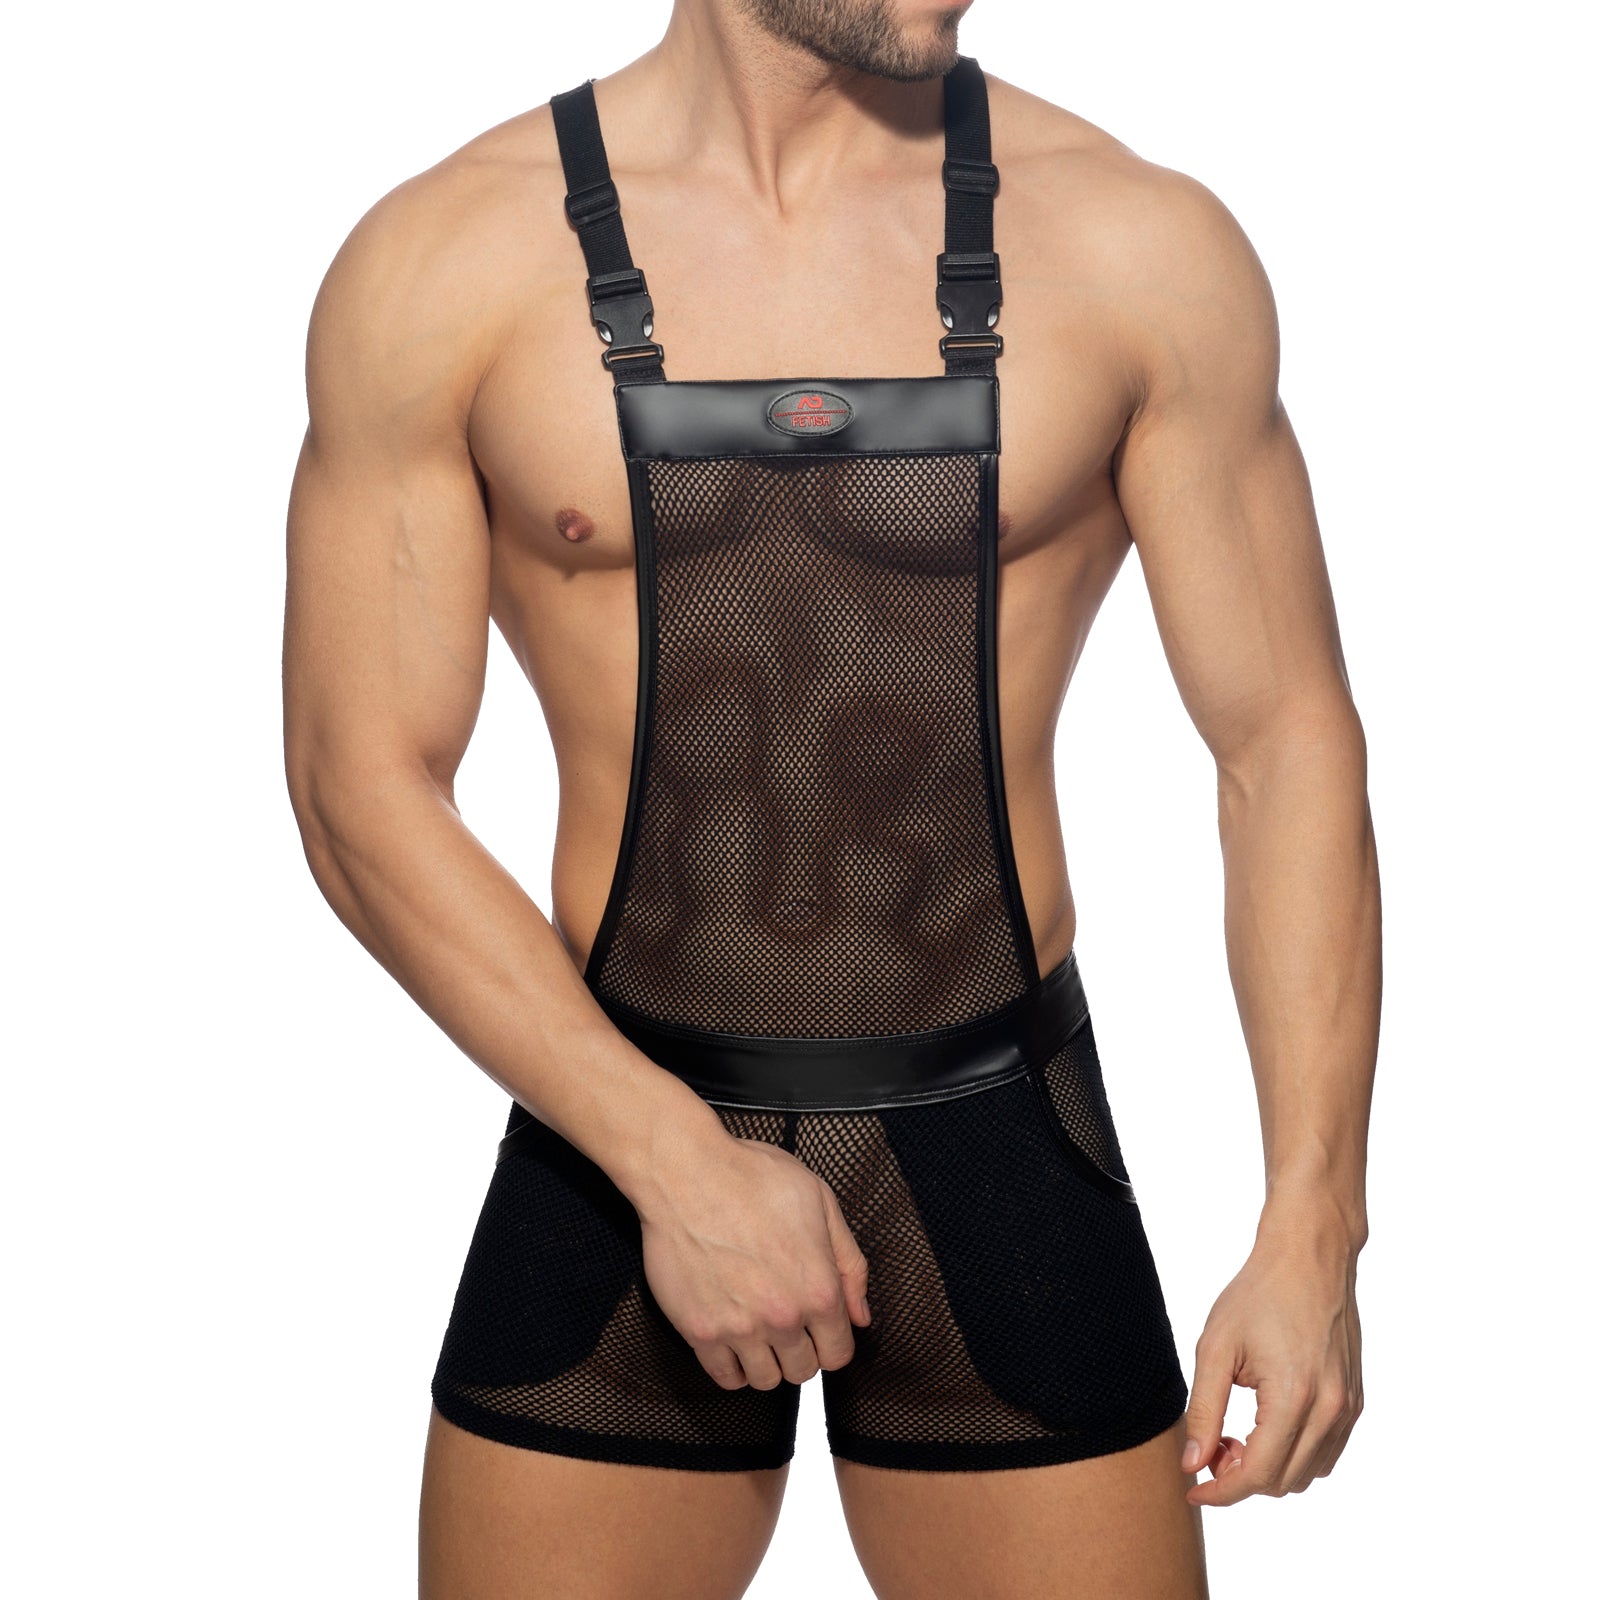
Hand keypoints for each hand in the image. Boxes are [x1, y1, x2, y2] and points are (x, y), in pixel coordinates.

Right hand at [635, 1130, 871, 1390]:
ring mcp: (739, 1328)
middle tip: (786, 1325)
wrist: (686, 1174)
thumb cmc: (752, 1178)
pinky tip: (732, 1341)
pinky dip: (732, 1367)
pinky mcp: (700, 1331)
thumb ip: (849, 1262)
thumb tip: (860, 1315)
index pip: (839, 1353)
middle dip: (800, 1351)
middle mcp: (782, 1317)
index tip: (818, 1328)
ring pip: (765, 1381)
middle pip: (803, 1371)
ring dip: (767, 1361)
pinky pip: (724, 1377)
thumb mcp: (820, 1202)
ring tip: (758, 1332)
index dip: (832, 1340)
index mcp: (818, 1288)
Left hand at [1181, 1213, 1363, 1504]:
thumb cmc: (1258, 1294)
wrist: (1309, 1257)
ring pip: (1308, 1474)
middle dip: (1240, 1478)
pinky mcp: (1354, 1400)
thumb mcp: (1216, 1348)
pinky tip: (1266, 1426)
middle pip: (1282, 1481)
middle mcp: (1330, 1410)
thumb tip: (1192, 1463)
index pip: (1257, 1475)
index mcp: (1294, 1398)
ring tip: (1237, 1434)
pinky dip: (1295, 1455)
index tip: (1193, 1489)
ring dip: (1269, 1470)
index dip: (1220, 1491)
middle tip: (1211, 1446)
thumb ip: (1204, 1411)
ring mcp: (1347, 1407)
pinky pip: (1327, 1453)